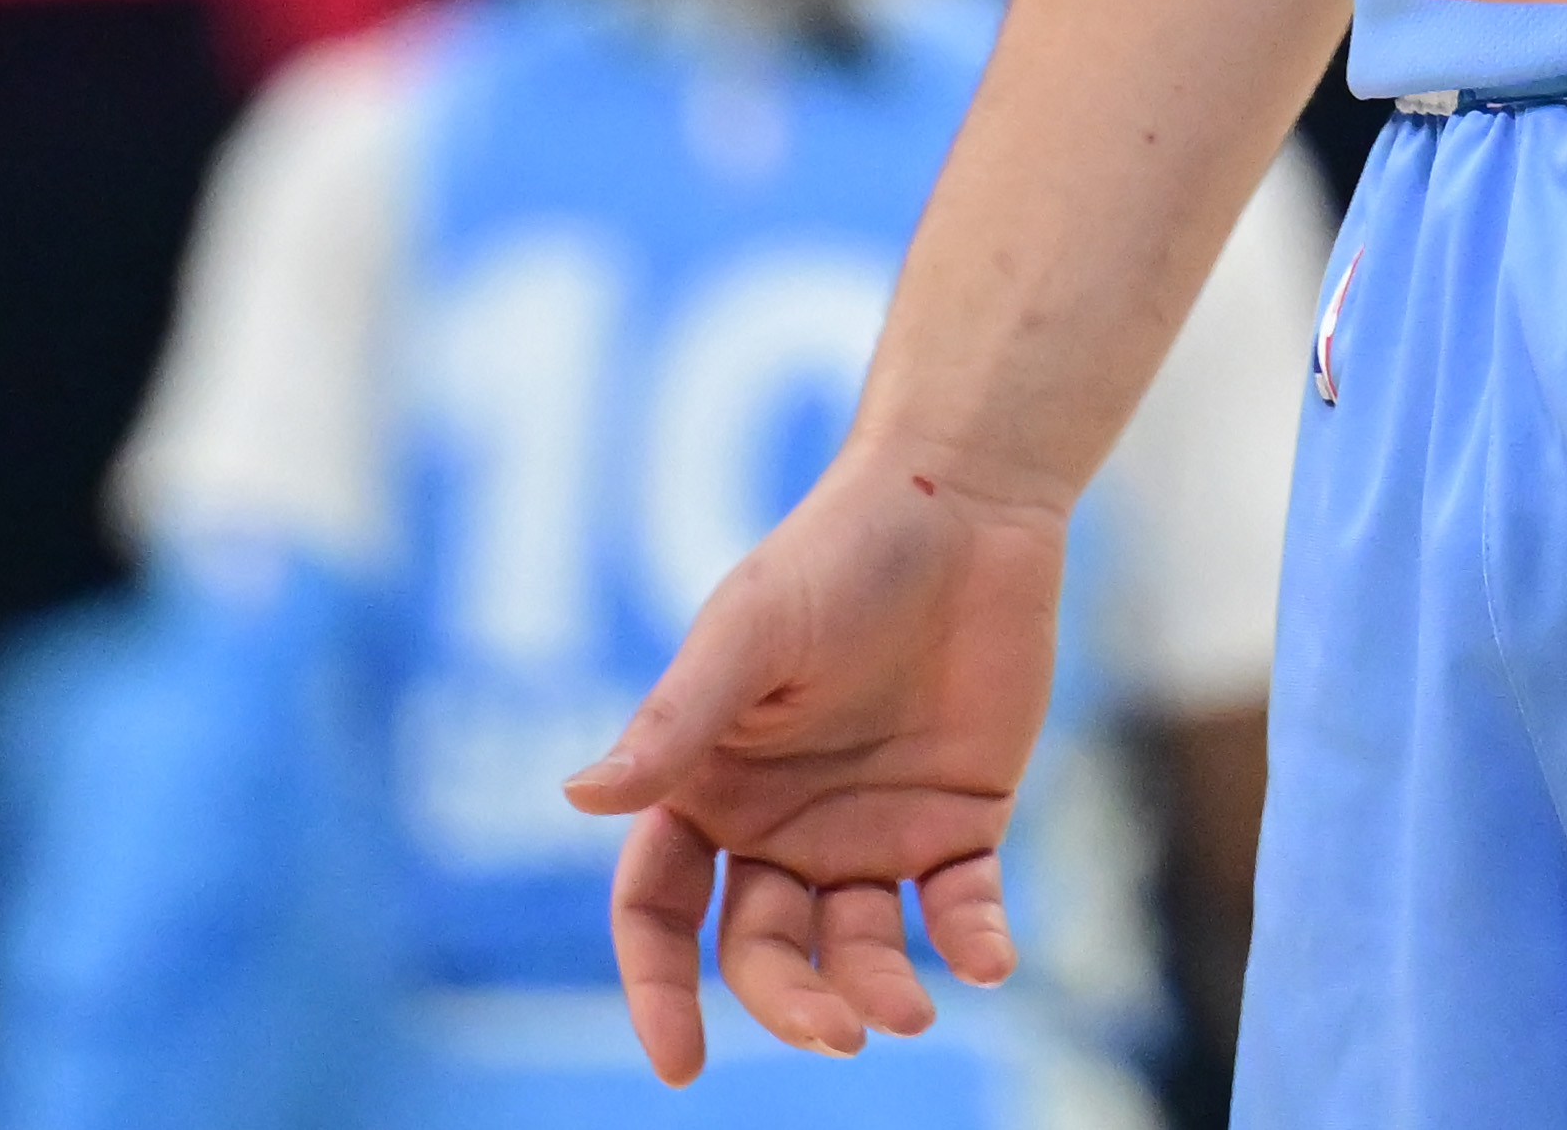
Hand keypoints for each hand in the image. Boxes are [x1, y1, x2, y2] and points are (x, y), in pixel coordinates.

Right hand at [560, 455, 1069, 1079]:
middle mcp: (780, 828)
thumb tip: (578, 799)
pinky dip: (973, 942)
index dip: (658, 987)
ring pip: (859, 945)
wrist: (962, 504)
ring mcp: (871, 829)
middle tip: (838, 1035)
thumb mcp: (750, 635)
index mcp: (707, 791)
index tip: (679, 1062)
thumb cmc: (836, 557)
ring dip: (877, 988)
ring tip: (907, 1015)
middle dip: (789, 1002)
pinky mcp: (960, 818)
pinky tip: (988, 964)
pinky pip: (961, 905)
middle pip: (762, 948)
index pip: (659, 911)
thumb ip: (674, 721)